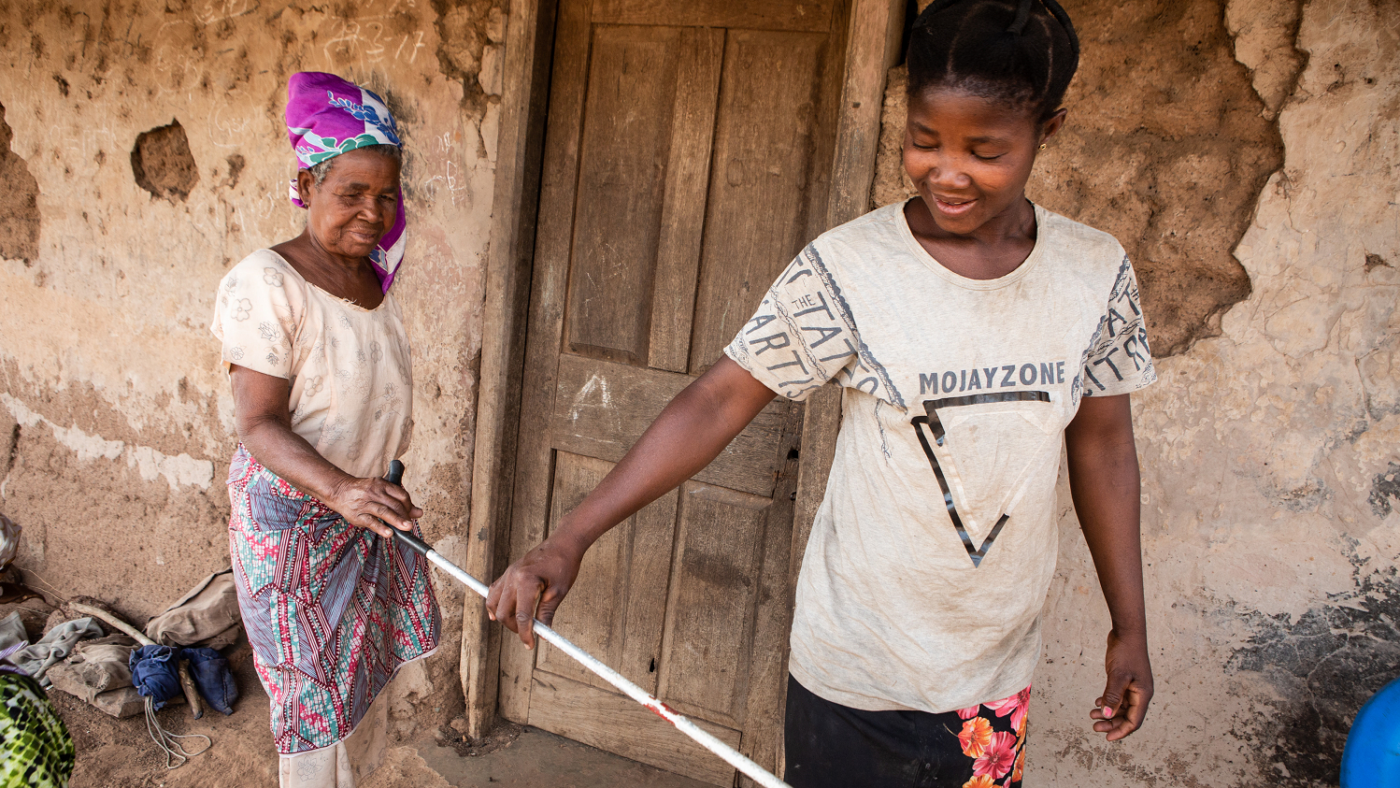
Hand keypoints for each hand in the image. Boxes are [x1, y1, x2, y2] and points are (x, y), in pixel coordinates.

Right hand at [326, 476, 422, 537]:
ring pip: (384, 512)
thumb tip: (419, 513)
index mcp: (382, 485)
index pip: (401, 495)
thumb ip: (400, 501)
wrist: (340, 491)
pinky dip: (381, 528)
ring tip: (407, 528)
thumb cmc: (365, 492)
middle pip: (394, 504)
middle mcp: (375, 493)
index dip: (409, 506)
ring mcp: (365, 504)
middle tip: (410, 525)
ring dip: (397, 520)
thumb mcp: (382, 491)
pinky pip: (371, 522)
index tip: (412, 514)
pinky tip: (389, 533)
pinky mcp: (358, 515)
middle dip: (405, 515)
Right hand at [486, 535, 585, 649]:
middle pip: (504, 612)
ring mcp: (508, 573)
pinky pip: (494, 591)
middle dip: (515, 627)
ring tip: (517, 624)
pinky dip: (494, 604)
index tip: (530, 645)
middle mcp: (513, 577)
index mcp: (527, 581)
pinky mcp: (508, 572)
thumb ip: (547, 613)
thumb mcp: (559, 591)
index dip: (525, 634)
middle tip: (529, 634)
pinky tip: (497, 614)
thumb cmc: (564, 565)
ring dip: (503, 617)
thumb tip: (542, 634)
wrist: (563, 543)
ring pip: (493, 603)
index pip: (522, 615)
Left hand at [1091, 629, 1152, 740]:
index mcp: (1143, 695)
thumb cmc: (1125, 652)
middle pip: (1127, 716)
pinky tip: (1096, 702)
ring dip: (1108, 712)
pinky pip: (1119, 697)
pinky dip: (1108, 701)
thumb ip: (1112, 696)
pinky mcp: (1126, 679)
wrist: (1127, 632)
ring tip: (1092, 715)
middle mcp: (1140, 693)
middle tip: (1094, 726)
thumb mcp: (1117, 675)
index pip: (1134, 721)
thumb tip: (1106, 714)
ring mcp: (1134, 686)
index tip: (1107, 738)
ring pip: (1122, 707)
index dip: (1121, 731)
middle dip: (1111, 723)